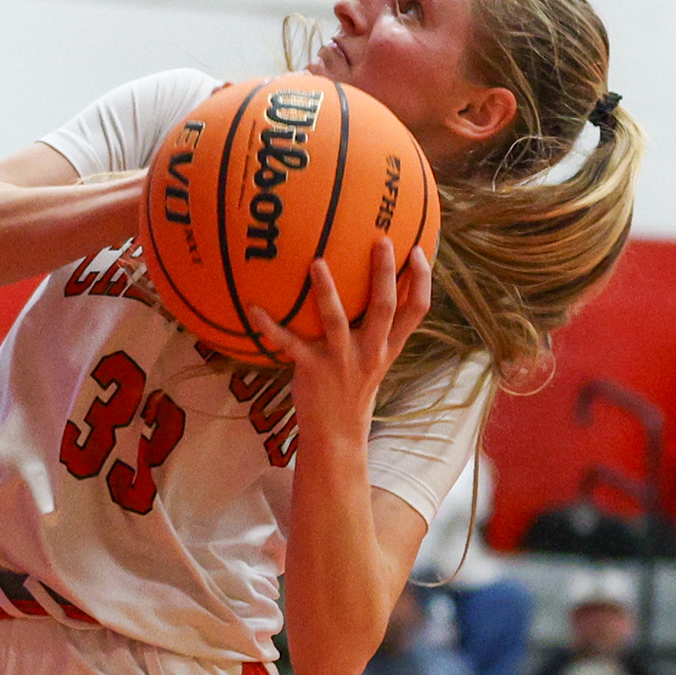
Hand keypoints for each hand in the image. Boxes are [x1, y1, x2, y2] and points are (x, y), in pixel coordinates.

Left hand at [242, 238, 431, 444]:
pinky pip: (288, 343)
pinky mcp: (312, 370)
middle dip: (384, 273)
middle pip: (384, 307)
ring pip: (337, 321)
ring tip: (317, 262)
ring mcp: (341, 361)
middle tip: (380, 240)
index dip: (422, 279)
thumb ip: (377, 329)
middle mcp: (370, 352)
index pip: (417, 310)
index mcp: (388, 346)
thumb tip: (373, 289)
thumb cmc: (353, 389)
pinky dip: (270, 326)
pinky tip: (253, 308)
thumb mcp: (374, 360)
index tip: (417, 248)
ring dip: (326, 291)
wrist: (337, 435)